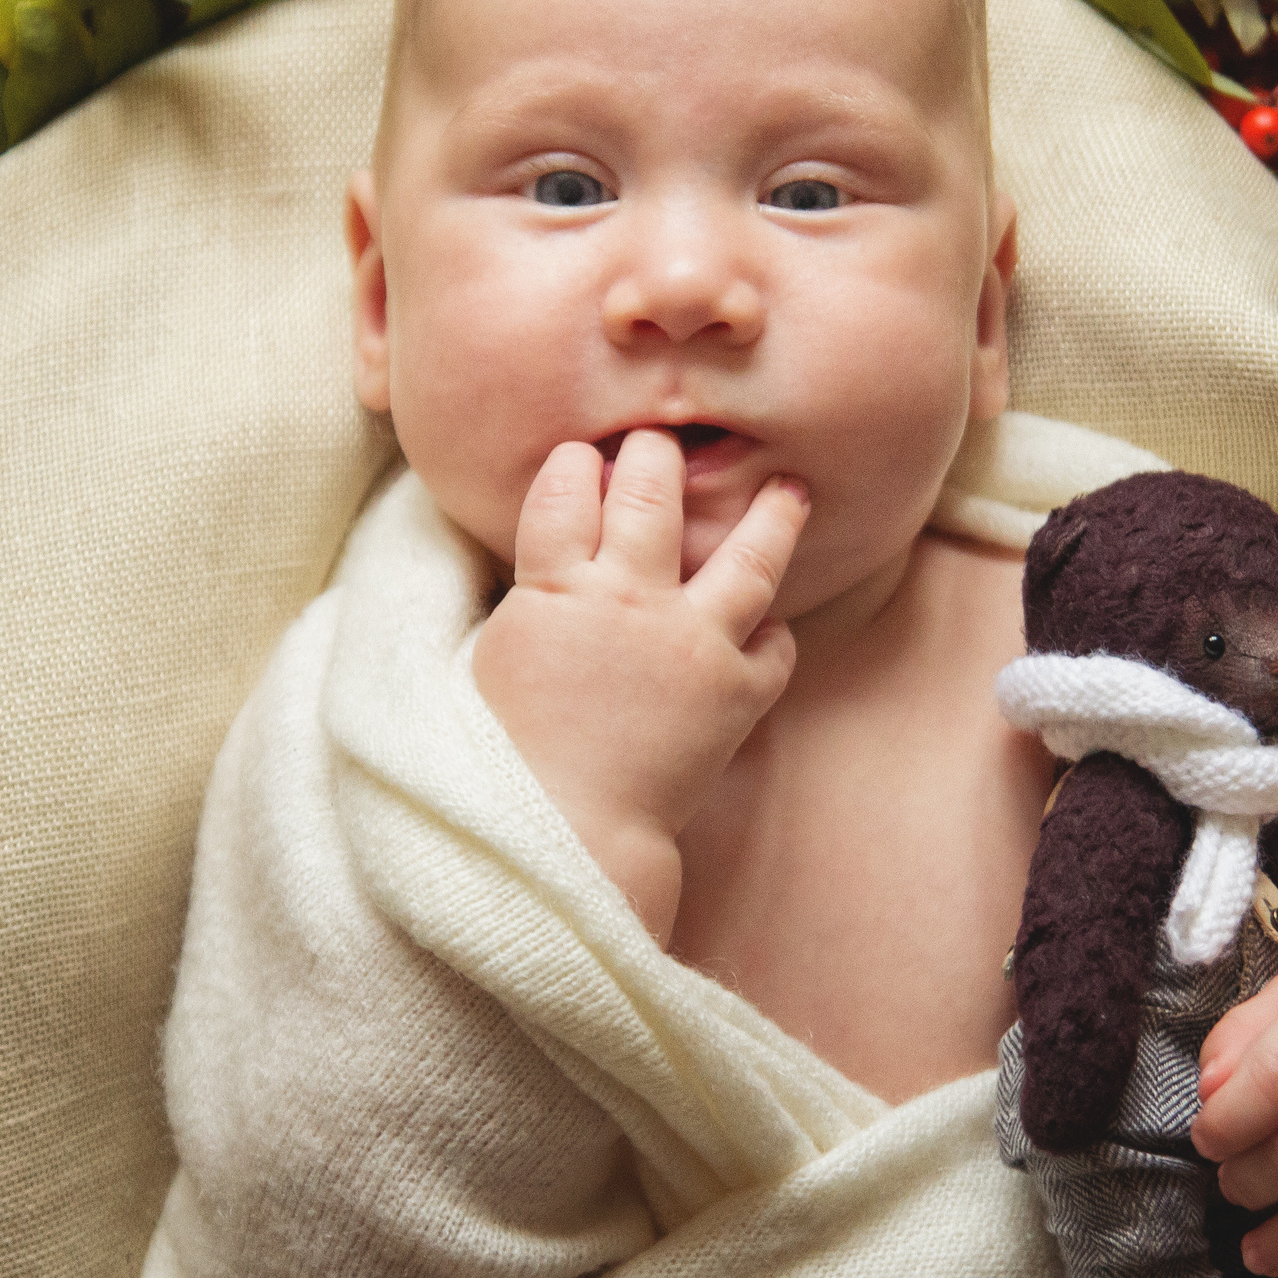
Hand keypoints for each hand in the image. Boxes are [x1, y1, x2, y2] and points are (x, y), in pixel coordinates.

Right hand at [471, 430, 808, 941]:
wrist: (564, 834)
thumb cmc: (502, 757)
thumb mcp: (485, 661)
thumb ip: (521, 598)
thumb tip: (540, 561)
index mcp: (555, 587)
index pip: (565, 490)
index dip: (573, 465)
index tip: (580, 456)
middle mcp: (631, 598)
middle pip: (652, 496)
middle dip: (656, 458)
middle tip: (663, 442)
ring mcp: (692, 642)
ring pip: (748, 555)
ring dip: (772, 515)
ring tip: (792, 488)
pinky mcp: (736, 693)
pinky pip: (774, 645)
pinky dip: (772, 634)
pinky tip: (770, 625)